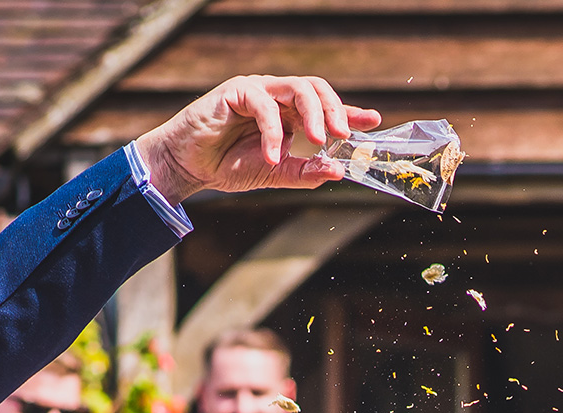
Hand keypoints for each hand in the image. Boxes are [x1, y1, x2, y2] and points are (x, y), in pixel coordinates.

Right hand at [132, 76, 383, 204]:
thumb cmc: (229, 167)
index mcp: (289, 115)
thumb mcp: (276, 174)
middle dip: (335, 110)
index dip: (350, 112)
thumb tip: (339, 172)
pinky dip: (273, 132)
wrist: (189, 167)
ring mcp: (257, 91)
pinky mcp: (236, 91)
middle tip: (343, 135)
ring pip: (297, 88)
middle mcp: (277, 97)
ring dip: (313, 115)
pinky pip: (264, 105)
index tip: (373, 121)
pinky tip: (272, 155)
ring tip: (317, 142)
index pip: (326, 108)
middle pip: (316, 89)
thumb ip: (306, 173)